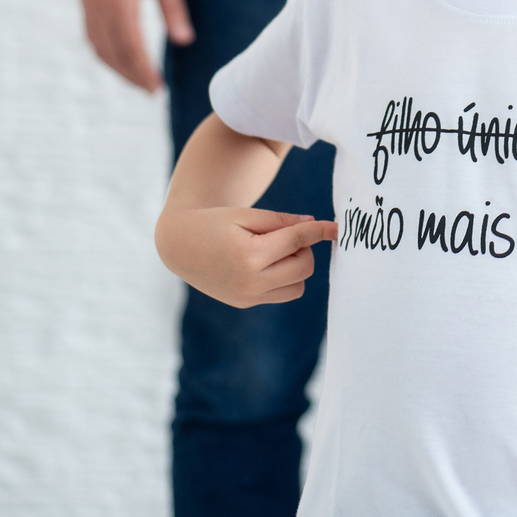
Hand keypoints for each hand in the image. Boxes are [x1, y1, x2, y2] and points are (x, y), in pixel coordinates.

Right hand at [81, 0, 193, 91]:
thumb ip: (173, 9)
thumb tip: (184, 41)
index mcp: (120, 2)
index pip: (132, 49)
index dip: (144, 72)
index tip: (158, 88)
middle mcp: (99, 7)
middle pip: (113, 55)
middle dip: (131, 76)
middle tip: (152, 90)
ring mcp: (88, 4)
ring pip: (99, 48)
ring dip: (117, 68)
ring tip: (138, 79)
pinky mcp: (84, 0)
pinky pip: (92, 36)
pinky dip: (105, 52)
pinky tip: (121, 56)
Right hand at [155, 205, 337, 307]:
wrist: (180, 245)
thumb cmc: (214, 222)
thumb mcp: (246, 214)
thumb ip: (281, 220)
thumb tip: (313, 225)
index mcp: (249, 256)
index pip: (297, 240)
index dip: (320, 231)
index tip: (336, 227)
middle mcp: (250, 282)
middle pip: (303, 266)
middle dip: (304, 247)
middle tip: (286, 233)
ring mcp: (247, 297)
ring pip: (298, 286)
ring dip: (297, 265)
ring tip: (276, 249)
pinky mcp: (245, 303)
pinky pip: (281, 294)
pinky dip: (284, 278)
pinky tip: (267, 262)